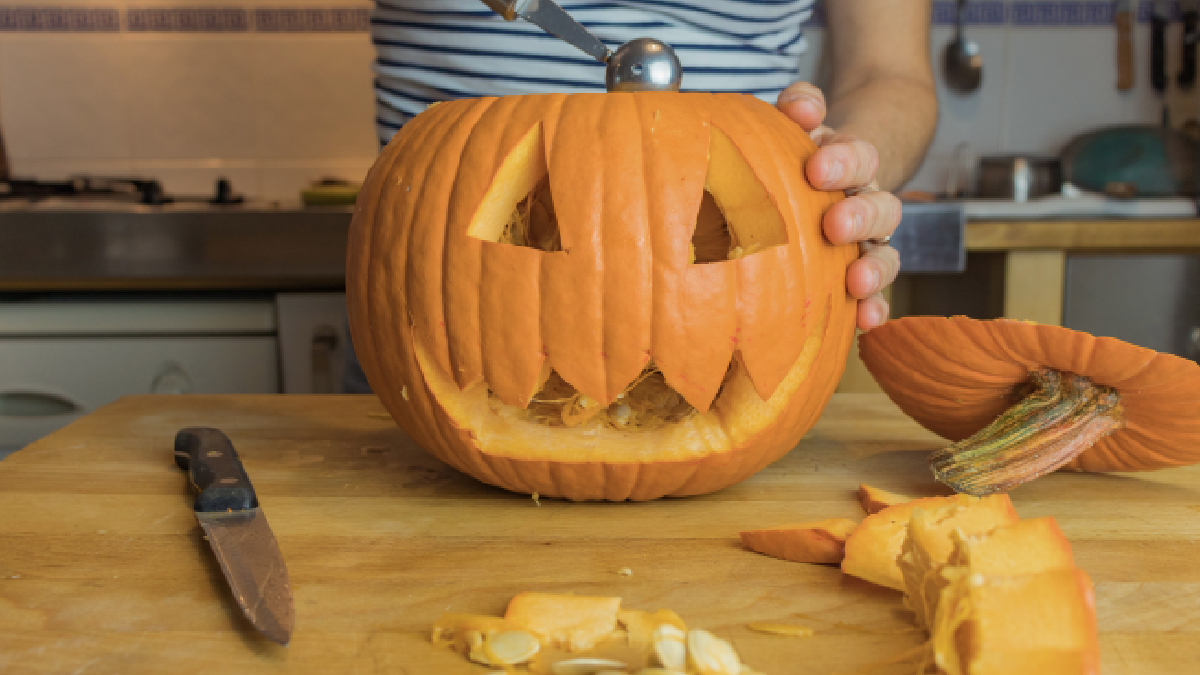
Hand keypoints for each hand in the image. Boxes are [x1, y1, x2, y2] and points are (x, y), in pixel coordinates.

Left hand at [775, 82, 901, 330]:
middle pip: (881, 209)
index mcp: (851, 164)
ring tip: (857, 282)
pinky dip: (874, 308)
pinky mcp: (858, 279)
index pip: (859, 157)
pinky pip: (874, 296)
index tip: (816, 168)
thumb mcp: (799, 122)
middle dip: (860, 217)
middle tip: (834, 225)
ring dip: (875, 269)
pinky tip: (863, 322)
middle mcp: (867, 204)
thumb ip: (801, 106)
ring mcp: (866, 244)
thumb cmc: (799, 153)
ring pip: (885, 255)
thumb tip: (802, 107)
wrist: (821, 178)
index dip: (844, 161)